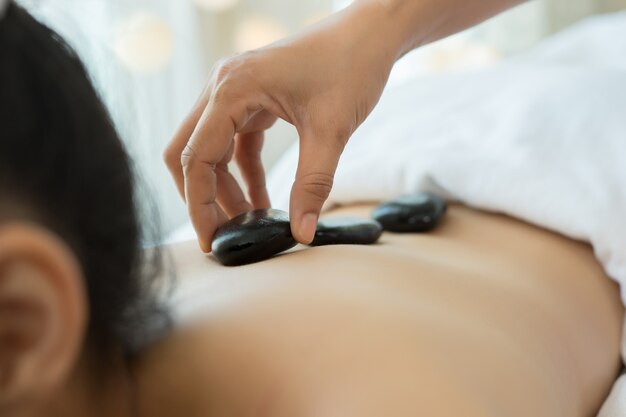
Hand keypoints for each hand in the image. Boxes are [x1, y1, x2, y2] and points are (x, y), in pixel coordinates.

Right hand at [165, 3, 400, 251]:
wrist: (370, 34)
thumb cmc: (351, 66)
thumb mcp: (332, 130)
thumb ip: (313, 184)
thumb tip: (301, 234)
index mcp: (231, 89)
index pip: (195, 158)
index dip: (198, 205)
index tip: (213, 241)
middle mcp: (223, 87)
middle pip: (188, 153)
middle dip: (202, 198)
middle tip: (226, 234)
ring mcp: (235, 93)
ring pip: (210, 151)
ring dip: (225, 189)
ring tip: (250, 223)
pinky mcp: (251, 100)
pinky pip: (236, 145)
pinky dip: (244, 175)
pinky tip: (264, 201)